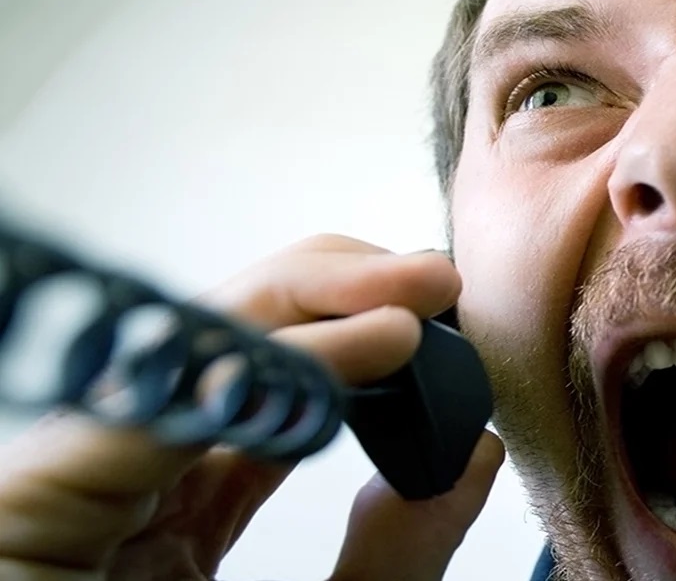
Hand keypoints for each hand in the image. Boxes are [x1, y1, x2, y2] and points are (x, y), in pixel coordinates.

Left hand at [0, 235, 504, 580]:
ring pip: (213, 363)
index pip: (164, 389)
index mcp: (32, 518)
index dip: (293, 350)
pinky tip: (374, 367)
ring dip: (321, 327)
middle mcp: (62, 479)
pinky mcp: (154, 501)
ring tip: (410, 309)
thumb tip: (470, 457)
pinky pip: (235, 423)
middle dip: (311, 301)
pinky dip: (313, 389)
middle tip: (419, 285)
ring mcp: (109, 483)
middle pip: (182, 343)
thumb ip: (380, 569)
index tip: (399, 332)